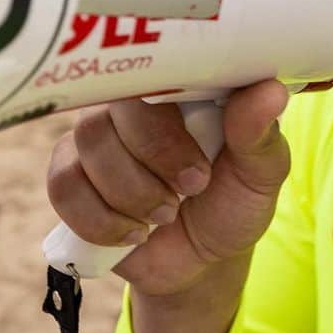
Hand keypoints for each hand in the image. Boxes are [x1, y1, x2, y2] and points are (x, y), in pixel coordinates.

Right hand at [45, 80, 290, 295]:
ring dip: (130, 193)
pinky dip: (101, 219)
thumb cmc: (232, 202)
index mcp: (179, 87)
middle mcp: (133, 103)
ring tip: (166, 215)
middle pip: (113, 108)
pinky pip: (63, 185)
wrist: (201, 261)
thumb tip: (268, 90)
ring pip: (87, 144)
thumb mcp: (261, 174)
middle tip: (192, 189)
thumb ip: (259, 134)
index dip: (168, 122)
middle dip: (153, 158)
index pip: (153, 71)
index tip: (200, 170)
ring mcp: (97, 137)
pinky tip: (133, 233)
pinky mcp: (71, 175)